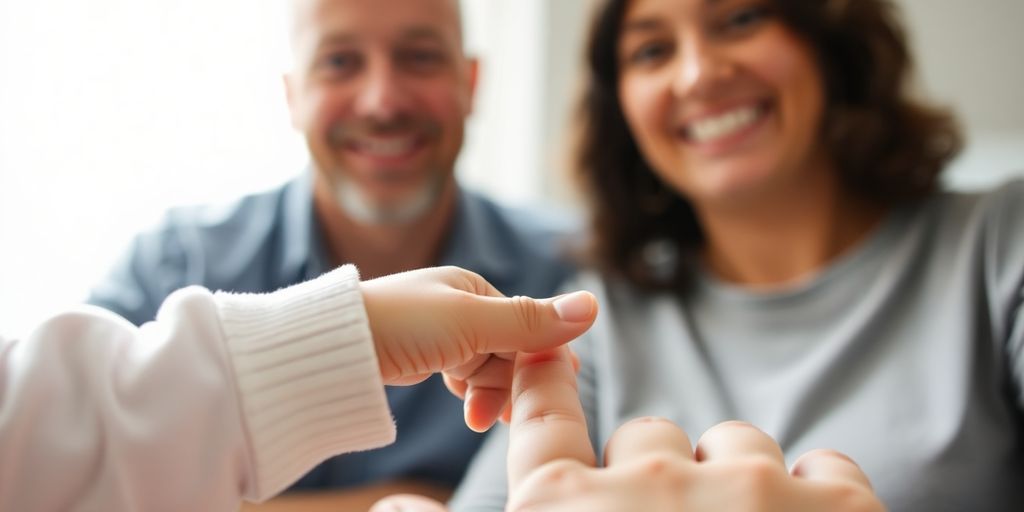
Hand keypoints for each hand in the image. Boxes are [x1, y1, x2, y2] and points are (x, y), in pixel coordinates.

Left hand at [360, 266, 596, 430]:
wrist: (329, 348)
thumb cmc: (397, 326)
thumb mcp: (471, 322)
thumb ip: (530, 320)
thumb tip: (592, 304)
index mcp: (472, 286)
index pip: (526, 324)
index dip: (542, 358)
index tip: (553, 393)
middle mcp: (458, 303)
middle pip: (507, 349)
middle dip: (509, 383)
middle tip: (506, 416)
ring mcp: (438, 330)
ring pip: (484, 367)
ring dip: (487, 393)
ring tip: (478, 419)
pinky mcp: (420, 354)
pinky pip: (460, 375)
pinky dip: (467, 393)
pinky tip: (465, 410)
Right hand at [503, 349, 884, 511]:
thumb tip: (421, 503)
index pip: (542, 419)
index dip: (546, 381)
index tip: (549, 353)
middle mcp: (648, 491)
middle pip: (649, 437)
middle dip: (661, 477)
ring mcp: (745, 496)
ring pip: (736, 444)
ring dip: (738, 486)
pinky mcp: (836, 510)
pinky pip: (826, 467)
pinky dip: (819, 496)